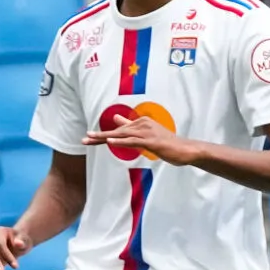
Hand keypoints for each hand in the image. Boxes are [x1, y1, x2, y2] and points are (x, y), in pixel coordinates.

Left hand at [85, 116, 203, 166]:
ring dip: (105, 138)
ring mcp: (147, 132)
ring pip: (122, 135)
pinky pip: (132, 141)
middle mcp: (142, 124)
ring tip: (90, 139)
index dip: (102, 136)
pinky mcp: (151, 141)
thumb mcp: (147, 135)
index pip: (118, 130)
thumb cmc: (167, 144)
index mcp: (141, 122)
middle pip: (117, 131)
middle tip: (84, 139)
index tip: (88, 138)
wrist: (186, 150)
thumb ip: (133, 128)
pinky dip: (120, 141)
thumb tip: (116, 120)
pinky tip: (109, 141)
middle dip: (99, 136)